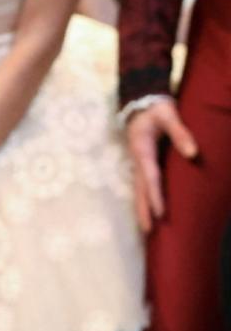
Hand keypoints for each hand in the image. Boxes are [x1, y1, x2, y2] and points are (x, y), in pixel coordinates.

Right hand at [125, 99, 197, 233]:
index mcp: (142, 150)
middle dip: (143, 210)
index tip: (161, 214)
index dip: (156, 196)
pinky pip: (142, 185)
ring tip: (146, 229)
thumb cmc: (156, 108)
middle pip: (139, 189)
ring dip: (142, 208)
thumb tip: (193, 153)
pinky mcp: (142, 163)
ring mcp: (138, 162)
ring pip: (138, 190)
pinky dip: (144, 200)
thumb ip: (180, 133)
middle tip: (148, 231)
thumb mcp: (168, 115)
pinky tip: (149, 211)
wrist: (141, 99)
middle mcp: (137, 160)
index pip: (150, 177)